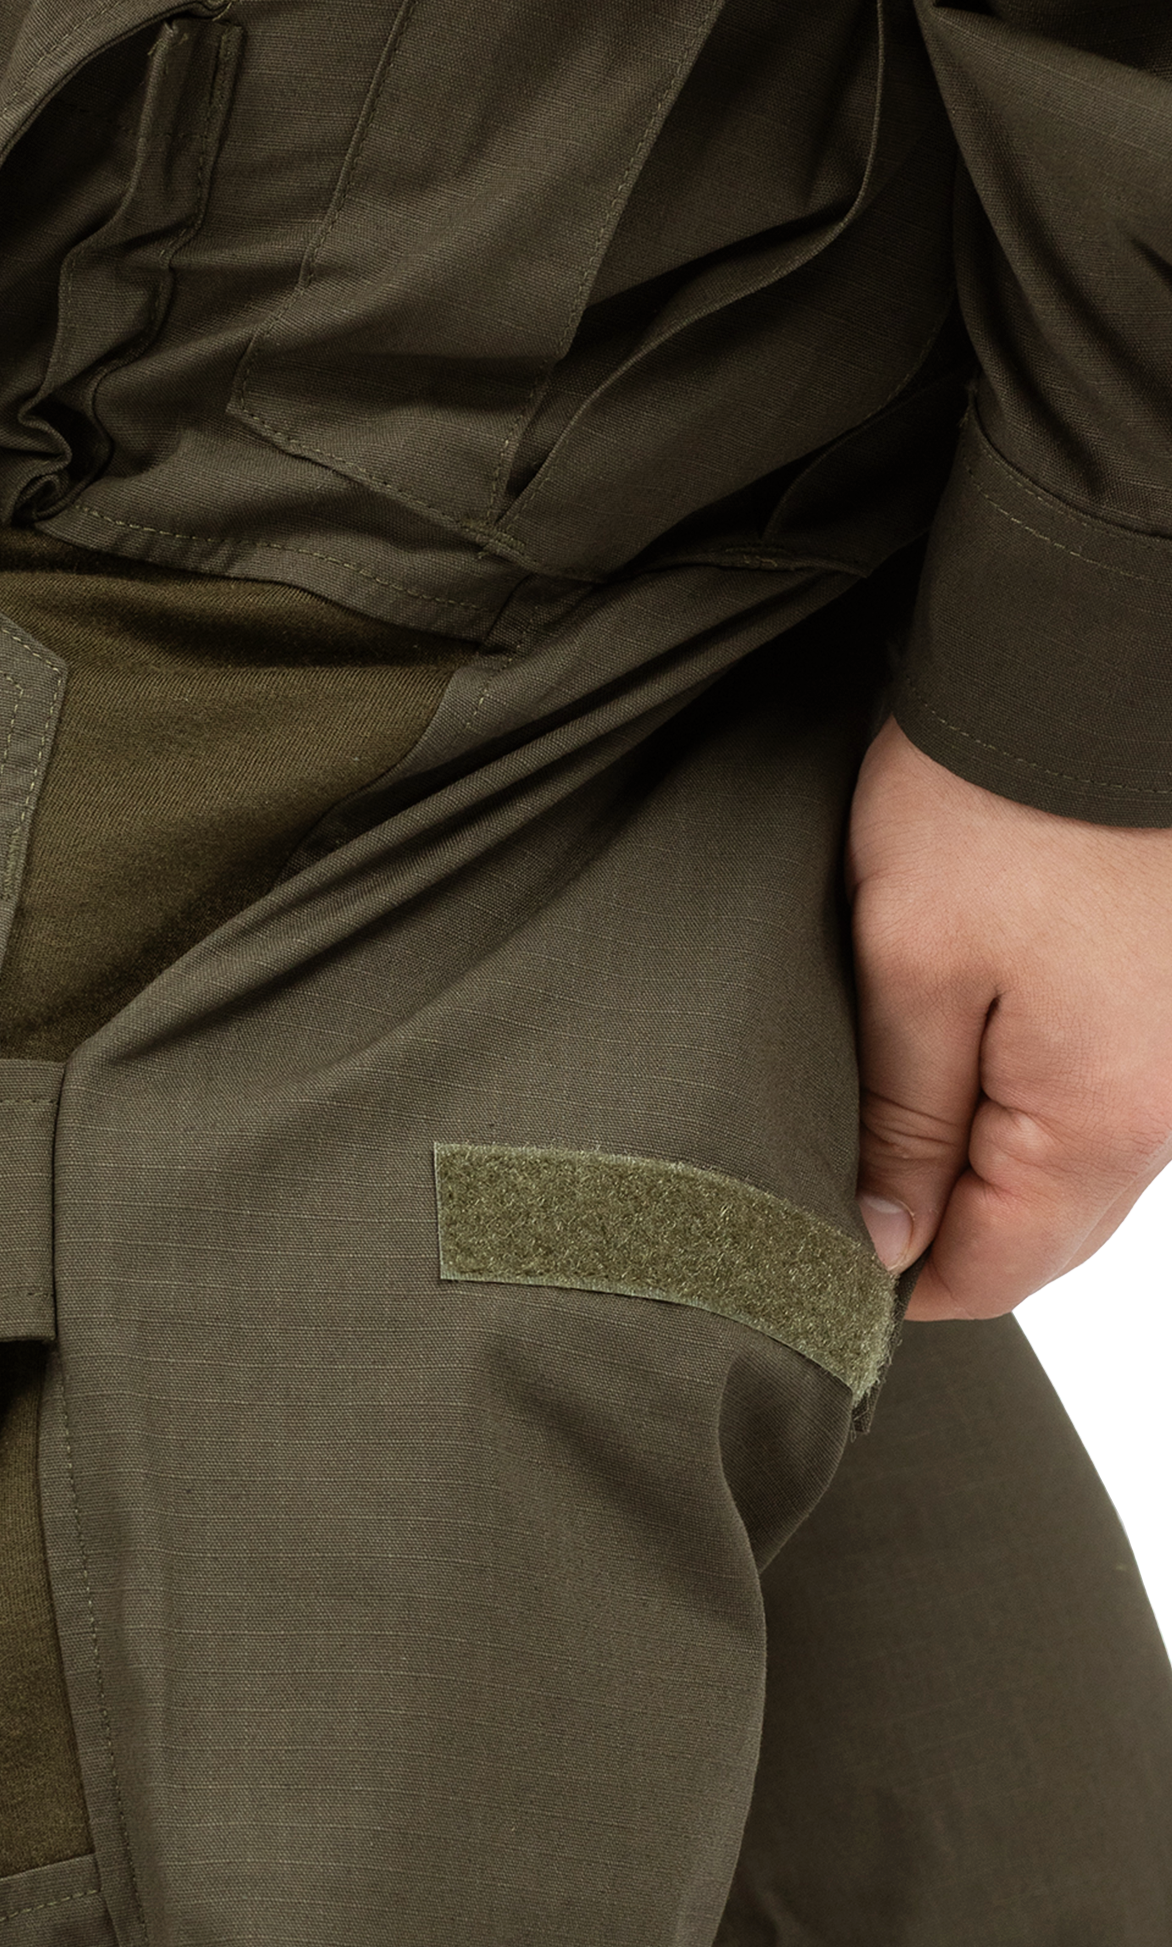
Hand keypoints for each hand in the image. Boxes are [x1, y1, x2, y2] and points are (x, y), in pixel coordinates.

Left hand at [848, 717, 1171, 1320]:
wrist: (1084, 666)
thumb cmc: (992, 804)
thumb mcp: (911, 967)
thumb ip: (905, 1122)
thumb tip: (888, 1245)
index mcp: (1101, 1120)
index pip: (997, 1269)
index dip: (896, 1279)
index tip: (809, 1256)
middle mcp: (1164, 1108)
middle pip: (1044, 1231)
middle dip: (940, 1228)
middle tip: (829, 1188)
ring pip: (1071, 1167)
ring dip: (982, 1162)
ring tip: (879, 1114)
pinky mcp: (1170, 1005)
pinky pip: (1098, 1099)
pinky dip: (1026, 1105)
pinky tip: (956, 1059)